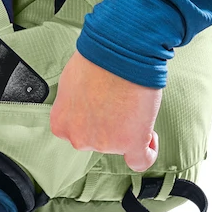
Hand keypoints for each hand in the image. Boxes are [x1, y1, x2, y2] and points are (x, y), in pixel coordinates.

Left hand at [49, 50, 161, 171]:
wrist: (118, 52)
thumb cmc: (95, 58)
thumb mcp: (70, 83)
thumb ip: (74, 103)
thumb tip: (85, 104)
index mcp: (61, 123)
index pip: (77, 130)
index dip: (91, 116)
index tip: (101, 103)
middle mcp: (79, 138)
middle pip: (98, 139)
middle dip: (108, 121)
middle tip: (118, 97)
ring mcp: (105, 143)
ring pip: (120, 144)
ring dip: (128, 127)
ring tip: (132, 99)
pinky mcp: (131, 142)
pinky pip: (141, 159)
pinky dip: (147, 151)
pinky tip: (150, 137)